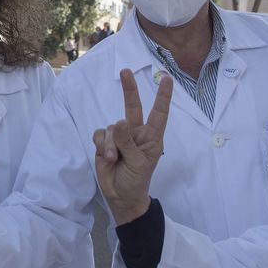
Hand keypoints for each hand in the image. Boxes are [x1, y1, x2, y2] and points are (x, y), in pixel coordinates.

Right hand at [92, 69, 172, 225]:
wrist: (121, 196)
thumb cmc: (136, 180)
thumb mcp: (137, 162)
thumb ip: (128, 142)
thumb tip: (119, 121)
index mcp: (151, 136)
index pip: (159, 113)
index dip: (163, 96)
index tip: (167, 79)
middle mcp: (135, 132)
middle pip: (132, 106)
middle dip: (129, 88)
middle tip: (125, 71)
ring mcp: (119, 137)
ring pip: (111, 127)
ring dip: (110, 143)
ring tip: (113, 159)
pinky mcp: (104, 143)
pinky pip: (100, 134)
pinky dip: (101, 145)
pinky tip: (106, 157)